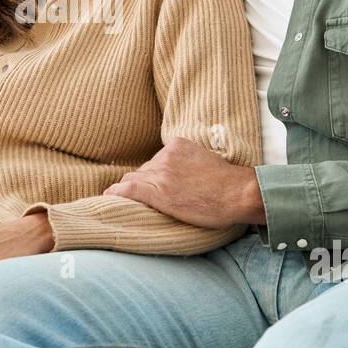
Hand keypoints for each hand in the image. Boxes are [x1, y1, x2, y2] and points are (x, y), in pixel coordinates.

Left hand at [103, 136, 264, 227]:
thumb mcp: (207, 161)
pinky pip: (128, 189)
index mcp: (177, 145)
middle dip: (142, 184)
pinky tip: (109, 198)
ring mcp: (161, 174)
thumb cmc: (229, 183)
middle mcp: (165, 156)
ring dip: (131, 191)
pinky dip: (117, 193)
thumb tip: (184, 174)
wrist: (237, 193)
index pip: (155, 160)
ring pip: (134, 180)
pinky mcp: (158, 192)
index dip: (152, 176)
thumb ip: (190, 163)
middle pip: (143, 170)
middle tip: (143, 199)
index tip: (154, 186)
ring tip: (125, 202)